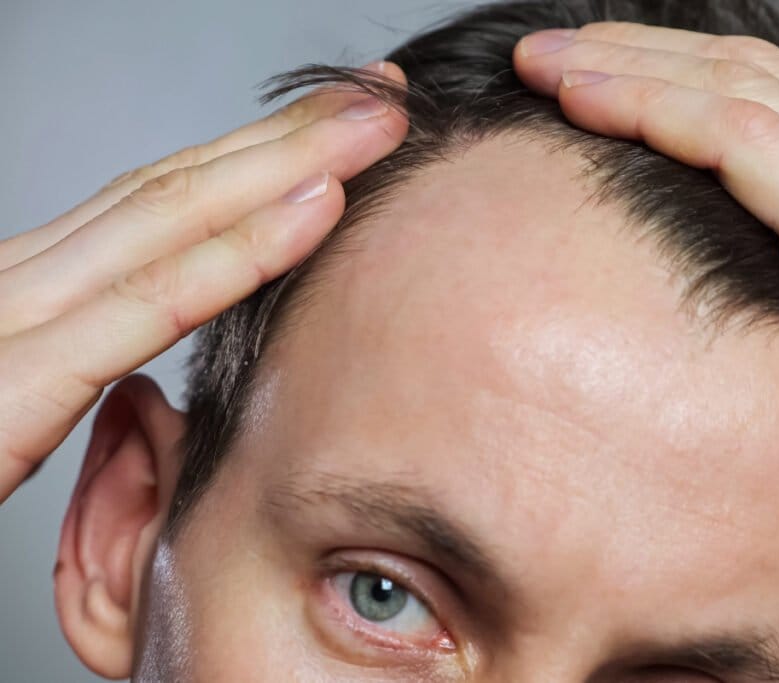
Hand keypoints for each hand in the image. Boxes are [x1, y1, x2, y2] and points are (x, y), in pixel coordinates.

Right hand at [0, 62, 408, 503]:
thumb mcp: (8, 401)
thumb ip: (76, 366)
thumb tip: (150, 380)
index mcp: (32, 290)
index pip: (164, 205)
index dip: (260, 160)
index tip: (346, 130)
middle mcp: (20, 283)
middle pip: (176, 190)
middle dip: (290, 138)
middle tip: (382, 97)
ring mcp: (3, 321)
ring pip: (166, 223)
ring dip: (284, 168)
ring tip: (375, 127)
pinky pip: (134, 309)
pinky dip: (230, 258)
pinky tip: (310, 217)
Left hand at [514, 24, 778, 634]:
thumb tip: (746, 316)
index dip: (681, 79)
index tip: (596, 80)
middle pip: (755, 75)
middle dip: (643, 53)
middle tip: (552, 50)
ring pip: (738, 93)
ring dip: (628, 69)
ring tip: (542, 62)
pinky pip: (745, 146)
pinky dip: (657, 113)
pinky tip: (586, 103)